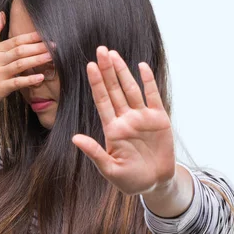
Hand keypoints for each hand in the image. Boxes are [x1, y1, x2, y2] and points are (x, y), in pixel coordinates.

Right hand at [0, 11, 53, 108]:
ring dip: (37, 60)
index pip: (16, 40)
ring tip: (51, 57)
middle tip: (53, 45)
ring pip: (20, 64)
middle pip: (20, 51)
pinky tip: (41, 77)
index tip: (45, 35)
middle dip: (38, 47)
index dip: (31, 37)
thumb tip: (2, 14)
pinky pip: (17, 82)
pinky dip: (29, 80)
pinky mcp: (1, 87)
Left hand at [71, 46, 175, 195]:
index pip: (102, 101)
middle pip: (114, 89)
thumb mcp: (109, 169)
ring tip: (114, 54)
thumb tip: (75, 138)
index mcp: (112, 129)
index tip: (90, 66)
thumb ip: (94, 152)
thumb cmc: (129, 179)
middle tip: (101, 50)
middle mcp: (125, 119)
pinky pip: (152, 96)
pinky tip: (141, 66)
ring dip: (123, 72)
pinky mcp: (159, 119)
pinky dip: (148, 81)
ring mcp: (142, 117)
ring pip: (131, 89)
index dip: (96, 83)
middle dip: (107, 70)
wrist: (155, 183)